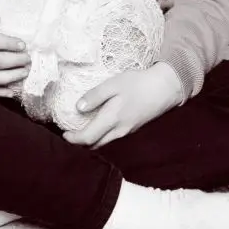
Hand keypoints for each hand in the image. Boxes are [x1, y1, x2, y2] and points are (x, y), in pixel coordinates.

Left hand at [62, 63, 183, 147]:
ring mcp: (127, 131)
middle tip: (69, 133)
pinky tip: (98, 124)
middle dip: (80, 143)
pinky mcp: (133, 127)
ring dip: (91, 140)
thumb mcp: (113, 84)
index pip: (88, 138)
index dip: (74, 139)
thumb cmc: (137, 84)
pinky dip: (101, 135)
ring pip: (105, 142)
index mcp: (112, 120)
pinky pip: (113, 137)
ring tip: (80, 129)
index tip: (63, 134)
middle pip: (95, 144)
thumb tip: (78, 108)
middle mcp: (119, 130)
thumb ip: (95, 96)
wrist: (165, 89)